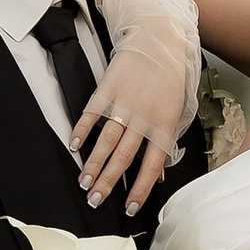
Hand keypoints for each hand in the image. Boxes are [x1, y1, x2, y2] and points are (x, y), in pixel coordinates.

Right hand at [72, 85, 170, 217]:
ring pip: (106, 140)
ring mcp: (123, 104)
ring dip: (93, 163)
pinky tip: (74, 145)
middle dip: (108, 181)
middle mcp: (143, 118)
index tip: (128, 208)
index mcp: (163, 126)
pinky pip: (92, 114)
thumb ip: (165, 143)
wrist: (159, 42)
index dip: (140, 190)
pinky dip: (81, 130)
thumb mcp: (175, 112)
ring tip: (83, 181)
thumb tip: (158, 174)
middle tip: (95, 199)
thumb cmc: (169, 79)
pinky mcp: (107, 89)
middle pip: (123, 157)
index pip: (151, 166)